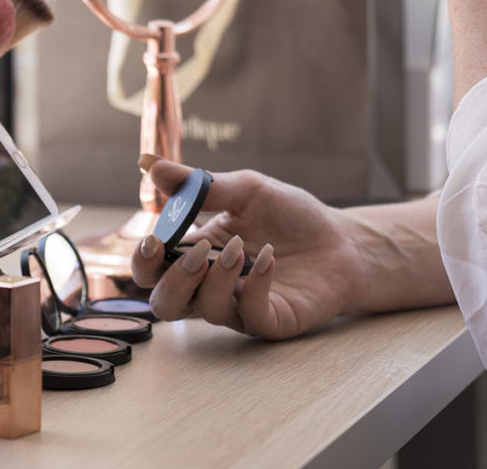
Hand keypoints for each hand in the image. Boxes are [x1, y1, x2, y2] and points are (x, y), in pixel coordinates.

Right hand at [131, 157, 360, 339]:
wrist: (342, 240)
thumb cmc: (290, 215)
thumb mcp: (246, 189)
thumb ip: (199, 184)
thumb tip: (149, 165)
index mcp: (198, 251)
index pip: (153, 269)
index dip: (145, 261)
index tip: (154, 240)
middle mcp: (211, 285)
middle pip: (165, 305)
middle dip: (174, 280)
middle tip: (198, 252)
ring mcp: (239, 306)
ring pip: (204, 311)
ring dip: (217, 278)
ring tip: (241, 249)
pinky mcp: (270, 320)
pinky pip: (249, 315)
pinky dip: (255, 286)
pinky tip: (269, 260)